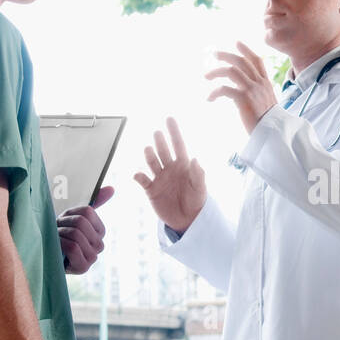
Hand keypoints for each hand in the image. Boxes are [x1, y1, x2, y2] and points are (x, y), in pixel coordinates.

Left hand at [59, 186, 112, 273]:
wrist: (44, 254)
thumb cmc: (58, 234)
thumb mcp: (73, 216)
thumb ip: (94, 202)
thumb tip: (112, 188)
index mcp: (99, 231)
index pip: (88, 212)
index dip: (70, 214)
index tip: (63, 222)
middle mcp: (99, 245)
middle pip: (82, 222)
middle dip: (63, 224)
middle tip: (56, 232)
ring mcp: (93, 257)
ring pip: (77, 234)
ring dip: (60, 235)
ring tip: (55, 240)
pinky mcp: (84, 267)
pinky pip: (74, 248)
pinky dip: (61, 244)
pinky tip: (56, 248)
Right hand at [134, 116, 206, 233]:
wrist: (187, 220)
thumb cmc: (197, 202)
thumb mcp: (200, 189)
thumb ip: (198, 174)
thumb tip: (194, 159)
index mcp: (183, 165)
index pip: (178, 145)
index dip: (174, 132)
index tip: (169, 119)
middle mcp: (170, 168)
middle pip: (163, 151)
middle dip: (160, 142)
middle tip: (158, 133)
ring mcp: (160, 178)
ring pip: (152, 162)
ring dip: (150, 156)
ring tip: (149, 149)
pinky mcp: (151, 190)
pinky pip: (143, 180)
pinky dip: (139, 176)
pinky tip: (138, 174)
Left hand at [205, 41, 277, 133]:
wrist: (274, 134)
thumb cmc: (269, 123)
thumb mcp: (269, 103)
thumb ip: (261, 94)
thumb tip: (254, 93)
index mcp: (266, 83)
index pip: (257, 60)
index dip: (246, 50)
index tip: (237, 42)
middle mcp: (259, 83)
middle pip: (241, 61)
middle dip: (225, 55)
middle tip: (213, 54)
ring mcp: (252, 89)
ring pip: (231, 71)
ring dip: (216, 72)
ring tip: (206, 77)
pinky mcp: (244, 99)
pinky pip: (224, 89)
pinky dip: (214, 92)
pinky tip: (209, 99)